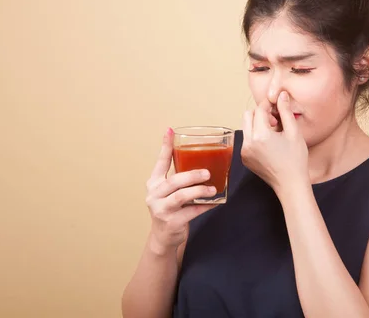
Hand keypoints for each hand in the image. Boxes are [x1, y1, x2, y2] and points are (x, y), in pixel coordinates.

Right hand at [145, 128, 217, 253]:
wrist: (164, 237)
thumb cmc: (171, 208)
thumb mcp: (170, 191)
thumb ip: (180, 177)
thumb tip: (204, 161)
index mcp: (154, 183)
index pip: (160, 162)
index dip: (165, 146)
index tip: (170, 131)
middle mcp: (154, 195)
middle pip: (173, 181)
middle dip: (192, 175)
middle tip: (207, 173)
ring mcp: (161, 209)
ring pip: (181, 196)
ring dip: (199, 191)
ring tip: (212, 189)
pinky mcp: (172, 222)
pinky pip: (191, 212)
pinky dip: (205, 206)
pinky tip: (214, 202)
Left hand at [241, 91, 309, 197]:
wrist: (290, 184)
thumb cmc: (295, 160)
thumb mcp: (294, 133)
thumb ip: (285, 111)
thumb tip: (281, 95)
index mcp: (261, 136)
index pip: (259, 110)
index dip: (269, 104)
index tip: (277, 105)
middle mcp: (248, 143)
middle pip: (248, 115)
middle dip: (260, 114)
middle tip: (276, 121)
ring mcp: (244, 152)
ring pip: (246, 127)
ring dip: (257, 124)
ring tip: (274, 133)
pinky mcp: (244, 158)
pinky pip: (247, 139)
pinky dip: (255, 136)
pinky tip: (270, 144)